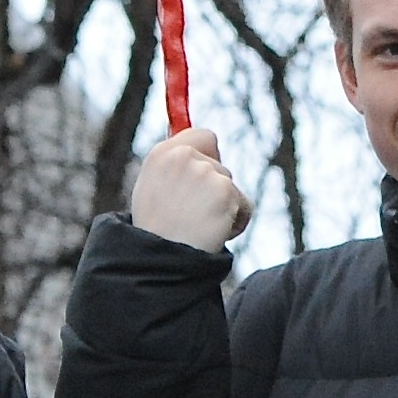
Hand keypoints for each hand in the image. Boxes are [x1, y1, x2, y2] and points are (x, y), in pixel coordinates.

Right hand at [129, 126, 251, 253]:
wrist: (161, 261)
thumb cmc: (155, 234)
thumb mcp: (154, 193)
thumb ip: (177, 170)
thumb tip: (207, 154)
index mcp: (161, 154)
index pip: (201, 136)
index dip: (207, 153)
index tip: (209, 165)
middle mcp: (183, 156)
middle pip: (219, 165)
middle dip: (213, 189)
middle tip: (191, 217)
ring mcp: (205, 171)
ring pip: (229, 187)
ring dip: (222, 208)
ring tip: (198, 229)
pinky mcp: (226, 189)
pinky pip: (243, 205)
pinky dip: (235, 222)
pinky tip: (213, 234)